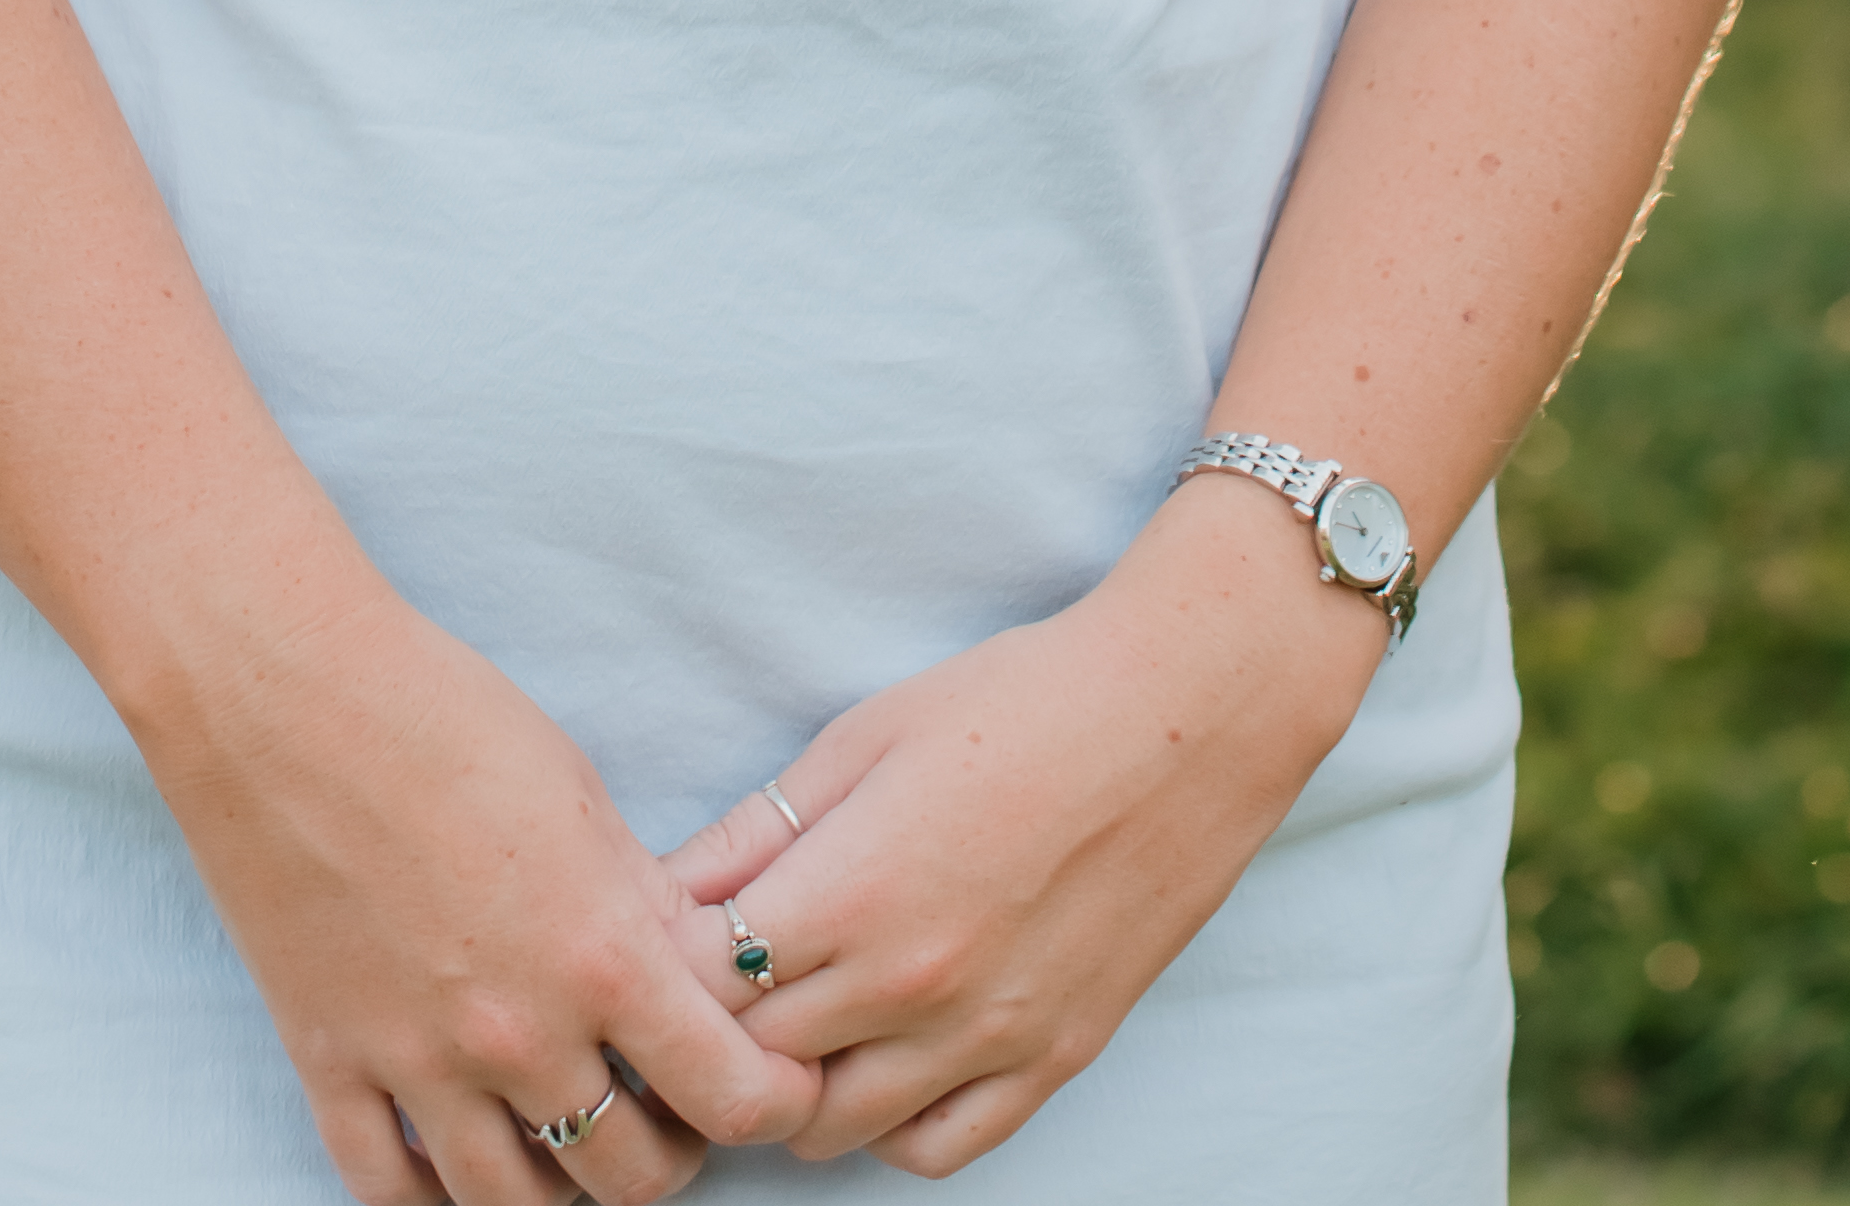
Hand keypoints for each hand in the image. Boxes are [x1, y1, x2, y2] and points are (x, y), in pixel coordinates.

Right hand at [142, 567, 825, 1205]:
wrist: (284, 696)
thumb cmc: (441, 716)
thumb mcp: (581, 798)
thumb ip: (644, 903)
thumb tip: (700, 973)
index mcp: (599, 953)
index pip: (731, 1094)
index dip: (770, 1099)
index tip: (770, 1080)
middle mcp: (517, 1033)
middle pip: (631, 1176)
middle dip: (674, 1152)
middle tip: (672, 1110)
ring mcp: (418, 1065)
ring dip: (564, 1186)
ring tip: (576, 1138)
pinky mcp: (331, 1067)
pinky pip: (392, 1195)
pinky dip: (436, 1197)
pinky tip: (462, 1164)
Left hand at [658, 488, 1384, 1174]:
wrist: (1183, 715)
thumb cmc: (1021, 699)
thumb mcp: (868, 734)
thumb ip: (760, 828)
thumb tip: (666, 887)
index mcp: (853, 894)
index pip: (704, 984)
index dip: (671, 957)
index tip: (672, 924)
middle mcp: (910, 990)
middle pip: (754, 1063)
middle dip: (718, 1022)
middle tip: (721, 966)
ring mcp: (983, 1040)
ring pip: (831, 1129)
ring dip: (794, 1084)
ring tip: (795, 1012)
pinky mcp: (1048, 1064)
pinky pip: (933, 1150)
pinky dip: (888, 1124)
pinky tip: (879, 1056)